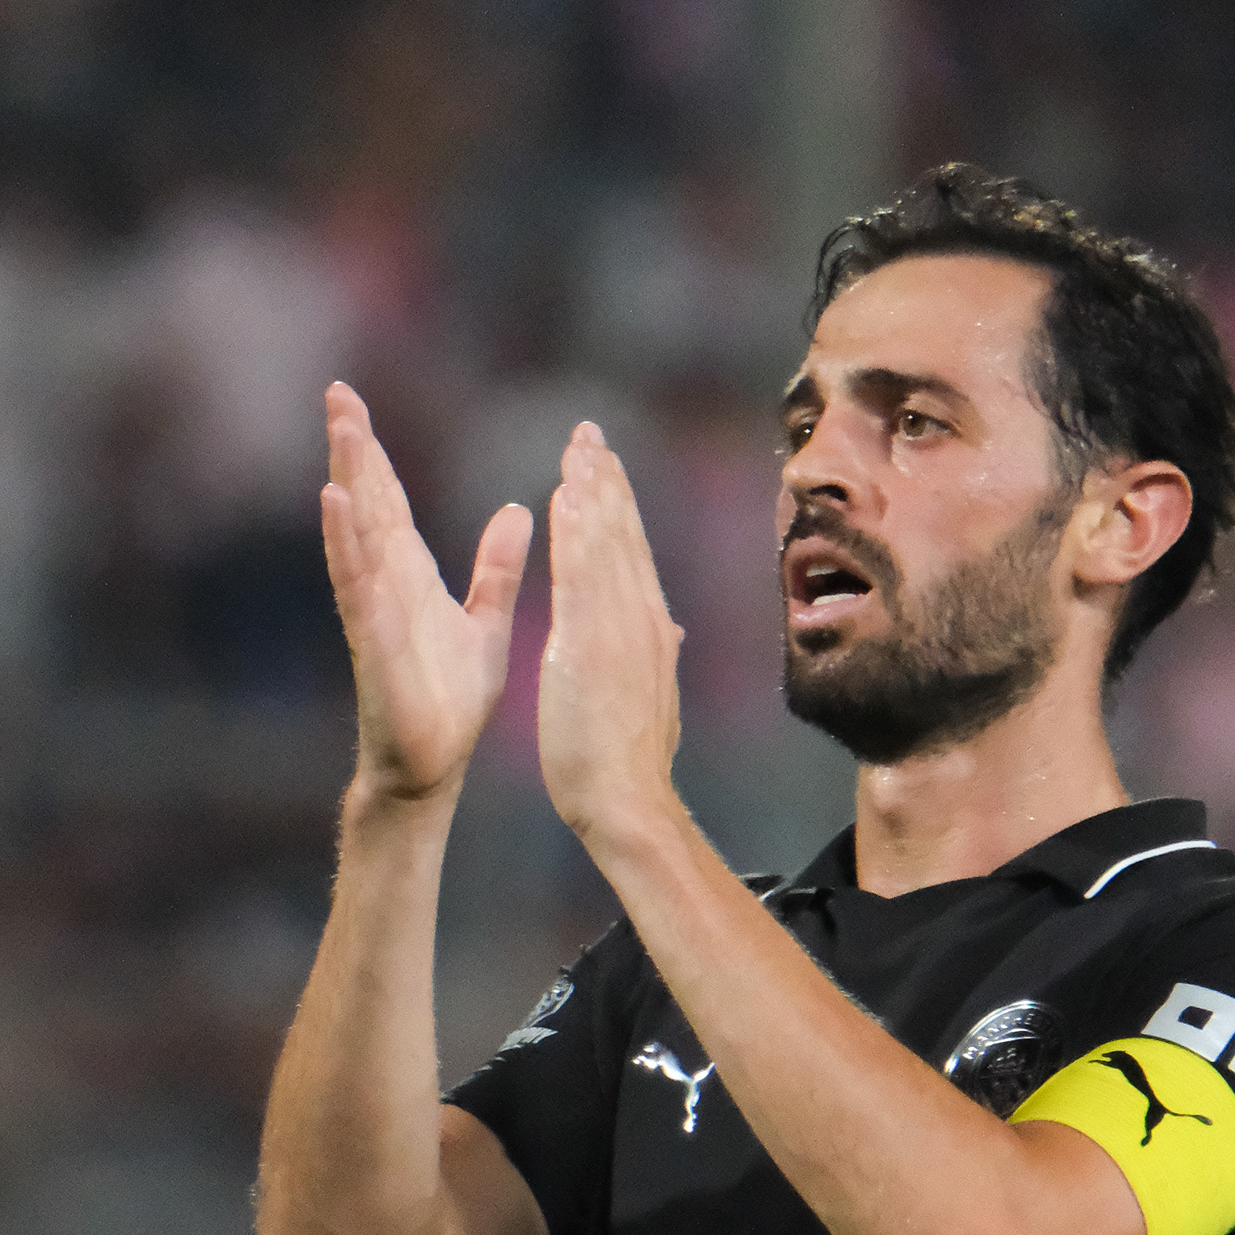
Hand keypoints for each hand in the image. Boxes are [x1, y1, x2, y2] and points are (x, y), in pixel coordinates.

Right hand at [320, 382, 531, 804]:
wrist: (433, 765)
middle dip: (352, 450)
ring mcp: (374, 614)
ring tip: (340, 437)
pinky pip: (359, 591)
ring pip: (357, 539)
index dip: (372, 452)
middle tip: (336, 393)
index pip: (388, 499)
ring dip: (347, 488)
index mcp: (410, 576)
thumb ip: (498, 569)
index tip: (352, 400)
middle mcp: (385, 586)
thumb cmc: (451, 700)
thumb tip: (520, 510)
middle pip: (366, 505)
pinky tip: (338, 510)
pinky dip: (348, 550)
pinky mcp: (374, 647)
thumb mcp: (487, 622)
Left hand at [535, 423, 685, 844]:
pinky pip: (583, 573)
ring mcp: (619, 628)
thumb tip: (670, 633)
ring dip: (592, 490)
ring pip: (607, 544)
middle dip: (607, 481)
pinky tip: (564, 494)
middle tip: (590, 434)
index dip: (619, 508)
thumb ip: (654, 659)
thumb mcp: (648, 699)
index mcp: (648, 631)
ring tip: (578, 446)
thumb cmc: (627, 763)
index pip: (632, 556)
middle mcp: (641, 620)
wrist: (627, 800)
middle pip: (624, 536)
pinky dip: (577, 530)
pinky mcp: (592, 642)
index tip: (604, 467)